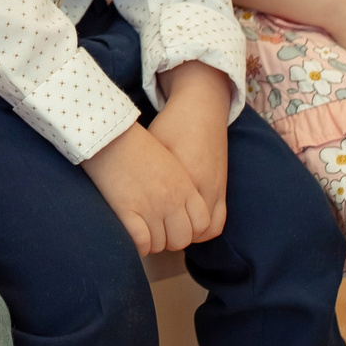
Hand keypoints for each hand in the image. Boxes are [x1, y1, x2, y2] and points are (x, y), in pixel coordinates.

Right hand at [82, 121, 211, 257]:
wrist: (111, 137)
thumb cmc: (139, 146)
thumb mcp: (172, 164)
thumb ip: (182, 188)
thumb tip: (182, 209)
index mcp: (186, 187)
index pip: (202, 224)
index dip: (190, 231)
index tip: (177, 227)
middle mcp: (172, 200)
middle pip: (181, 239)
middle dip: (170, 240)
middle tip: (158, 232)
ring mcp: (150, 207)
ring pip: (160, 244)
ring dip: (152, 243)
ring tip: (143, 232)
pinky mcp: (127, 211)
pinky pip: (141, 242)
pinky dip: (138, 246)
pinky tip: (133, 239)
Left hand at [146, 61, 230, 241]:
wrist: (202, 108)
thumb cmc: (171, 126)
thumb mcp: (153, 148)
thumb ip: (143, 174)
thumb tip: (122, 197)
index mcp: (186, 178)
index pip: (173, 219)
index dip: (156, 231)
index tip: (142, 230)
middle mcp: (205, 187)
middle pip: (189, 230)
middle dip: (171, 237)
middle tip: (153, 235)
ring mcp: (217, 188)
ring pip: (206, 229)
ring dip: (189, 235)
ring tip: (169, 232)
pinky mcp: (222, 186)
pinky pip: (218, 220)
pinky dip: (204, 228)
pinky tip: (188, 224)